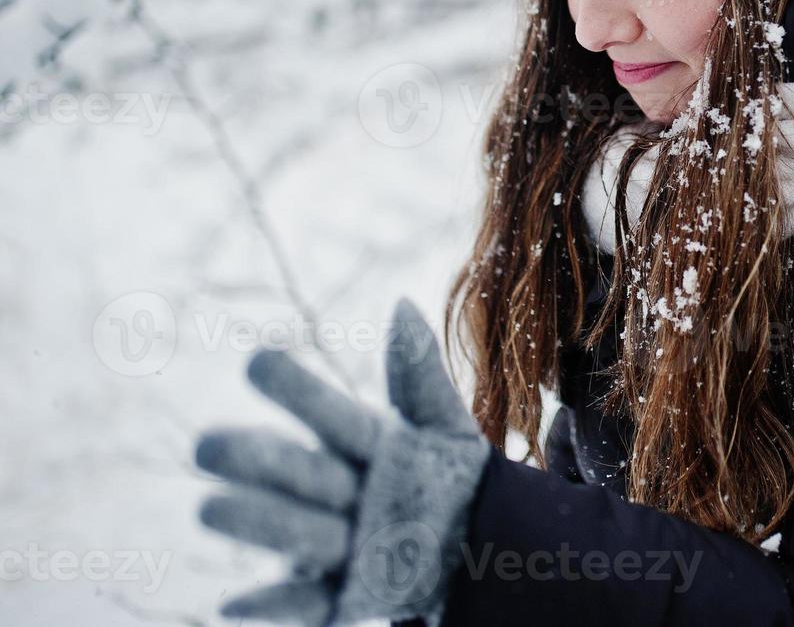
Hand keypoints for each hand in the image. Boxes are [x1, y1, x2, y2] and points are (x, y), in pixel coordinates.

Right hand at [195, 299, 491, 625]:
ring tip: (211, 508)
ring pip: (295, 531)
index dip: (299, 390)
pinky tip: (234, 605)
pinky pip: (304, 603)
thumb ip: (421, 375)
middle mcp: (338, 491)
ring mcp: (335, 545)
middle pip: (296, 472)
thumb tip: (400, 305)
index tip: (259, 360)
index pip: (331, 412)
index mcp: (363, 443)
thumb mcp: (446, 428)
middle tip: (208, 443)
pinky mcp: (339, 597)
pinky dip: (272, 605)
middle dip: (256, 459)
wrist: (477, 548)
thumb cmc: (449, 476)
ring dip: (257, 523)